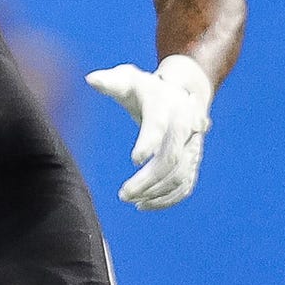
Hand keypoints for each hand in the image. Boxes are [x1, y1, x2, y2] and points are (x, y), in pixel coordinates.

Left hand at [85, 54, 212, 209]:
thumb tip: (91, 79)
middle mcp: (185, 126)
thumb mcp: (128, 78)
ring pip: (180, 176)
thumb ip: (110, 81)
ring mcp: (192, 145)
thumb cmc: (145, 88)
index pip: (160, 125)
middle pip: (172, 158)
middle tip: (123, 194)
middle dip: (148, 179)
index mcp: (166, 104)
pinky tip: (143, 205)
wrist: (181, 91)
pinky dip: (167, 199)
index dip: (149, 141)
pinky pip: (186, 185)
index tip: (134, 159)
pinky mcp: (192, 160)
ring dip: (156, 193)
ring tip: (130, 200)